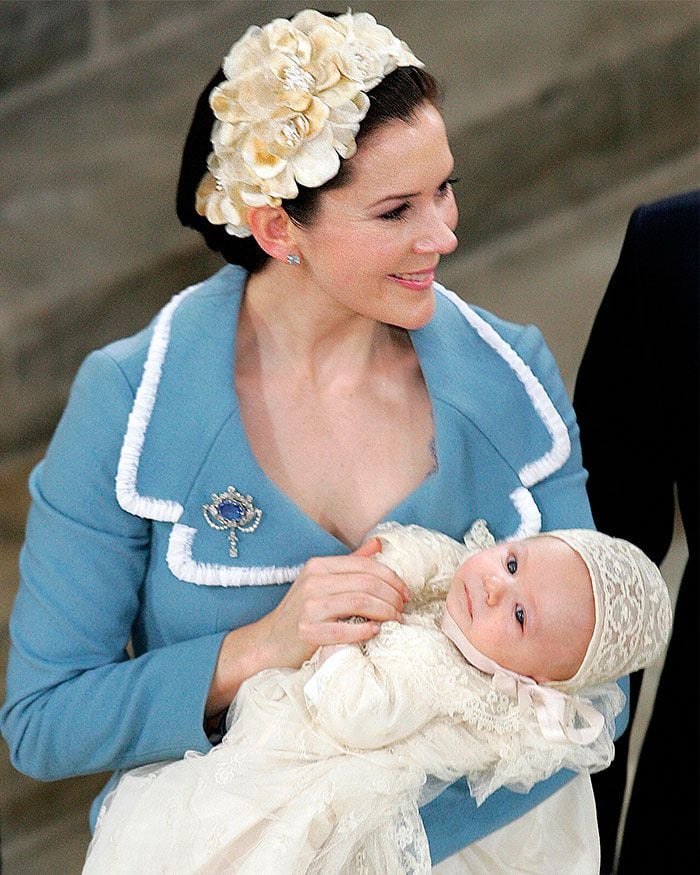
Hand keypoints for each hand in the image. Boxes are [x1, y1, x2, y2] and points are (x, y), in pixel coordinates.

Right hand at [258, 537, 410, 668]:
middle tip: (403, 608)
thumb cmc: (302, 611)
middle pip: (366, 583)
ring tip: (396, 620)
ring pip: (360, 602)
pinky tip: (375, 632)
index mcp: (319, 566)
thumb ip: (351, 563)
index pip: (365, 565)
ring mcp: (309, 606)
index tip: (405, 592)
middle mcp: (313, 582)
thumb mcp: (322, 580)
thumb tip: (378, 545)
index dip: (391, 578)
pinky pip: (344, 630)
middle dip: (392, 596)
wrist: (271, 641)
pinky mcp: (308, 631)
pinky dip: (364, 630)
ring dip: (385, 612)